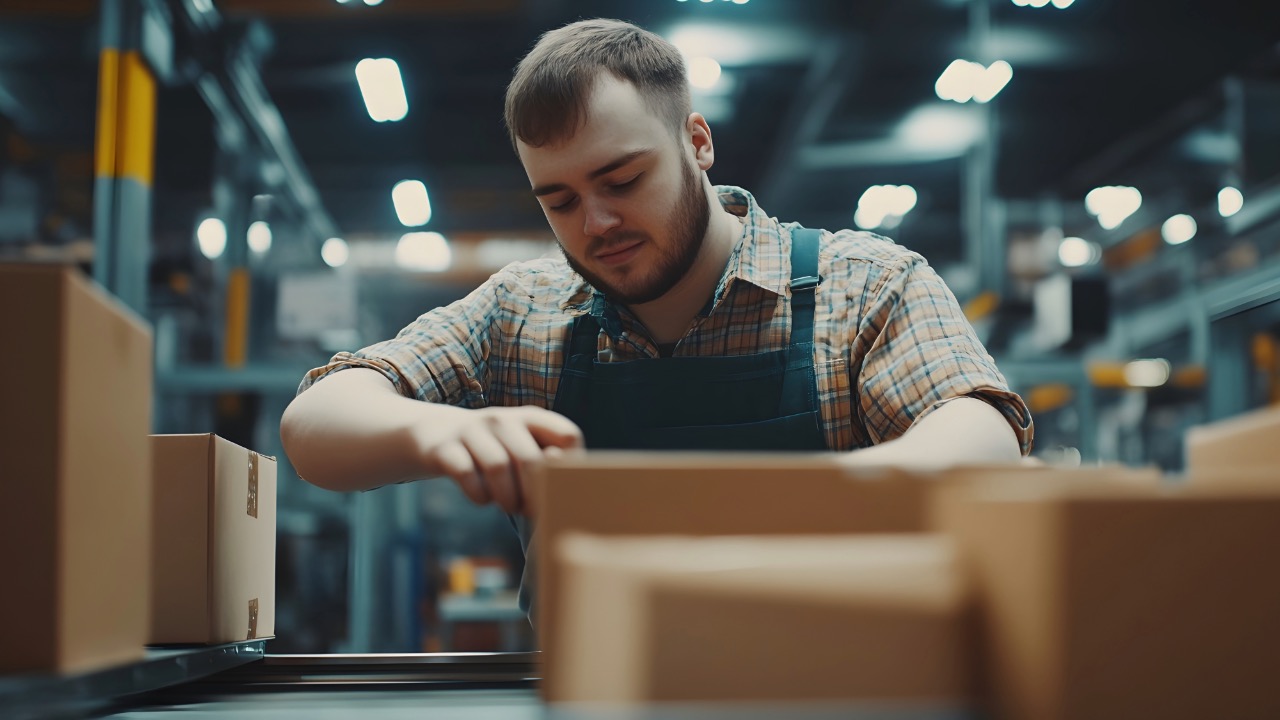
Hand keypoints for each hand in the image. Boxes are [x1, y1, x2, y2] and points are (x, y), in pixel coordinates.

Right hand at [412, 406, 583, 515]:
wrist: (434, 433)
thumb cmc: (492, 450)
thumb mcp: (521, 447)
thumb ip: (546, 464)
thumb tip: (568, 492)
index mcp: (531, 418)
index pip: (568, 436)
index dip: (570, 468)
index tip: (559, 488)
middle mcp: (503, 419)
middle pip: (530, 459)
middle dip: (533, 494)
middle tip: (529, 510)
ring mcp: (471, 430)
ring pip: (498, 468)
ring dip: (507, 498)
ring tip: (508, 506)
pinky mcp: (445, 448)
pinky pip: (467, 475)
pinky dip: (479, 495)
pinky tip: (482, 498)